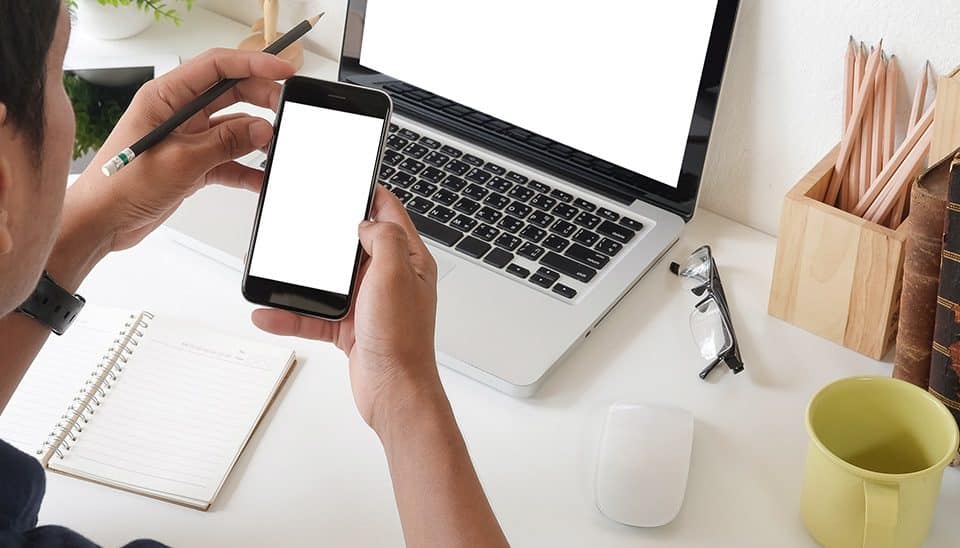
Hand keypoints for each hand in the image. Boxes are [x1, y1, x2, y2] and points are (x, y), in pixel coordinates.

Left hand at [68, 48, 295, 251]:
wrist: (103, 221)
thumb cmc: (122, 185)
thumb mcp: (181, 160)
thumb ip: (225, 142)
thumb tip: (261, 128)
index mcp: (166, 97)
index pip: (216, 67)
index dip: (253, 63)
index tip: (283, 70)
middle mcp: (178, 112)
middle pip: (230, 93)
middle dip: (261, 99)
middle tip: (287, 110)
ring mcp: (188, 137)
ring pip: (234, 127)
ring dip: (256, 138)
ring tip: (276, 149)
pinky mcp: (194, 162)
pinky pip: (230, 159)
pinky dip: (247, 169)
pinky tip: (261, 179)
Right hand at [252, 186, 441, 432]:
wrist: (394, 392)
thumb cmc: (401, 340)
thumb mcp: (394, 274)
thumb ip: (384, 238)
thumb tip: (366, 222)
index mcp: (408, 261)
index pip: (389, 213)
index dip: (368, 193)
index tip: (345, 180)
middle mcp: (390, 279)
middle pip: (352, 245)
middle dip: (323, 235)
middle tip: (299, 221)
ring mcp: (369, 304)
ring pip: (328, 281)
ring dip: (299, 278)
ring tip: (272, 270)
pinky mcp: (351, 328)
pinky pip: (315, 315)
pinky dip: (291, 313)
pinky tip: (268, 313)